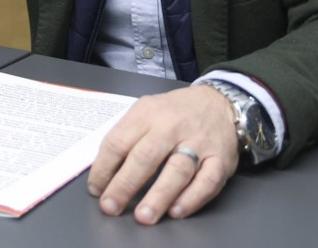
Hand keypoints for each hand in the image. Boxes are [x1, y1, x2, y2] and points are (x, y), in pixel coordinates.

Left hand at [87, 85, 238, 224]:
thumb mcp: (145, 111)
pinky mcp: (221, 159)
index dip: (104, 168)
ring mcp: (198, 143)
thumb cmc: (173, 112)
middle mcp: (171, 127)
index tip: (96, 190)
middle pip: (145, 157)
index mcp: (146, 114)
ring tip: (143, 216)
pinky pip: (208, 181)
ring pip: (177, 171)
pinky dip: (192, 198)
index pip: (119, 142)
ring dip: (158, 196)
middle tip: (111, 207)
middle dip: (125, 185)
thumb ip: (127, 135)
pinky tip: (176, 212)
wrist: (218, 102)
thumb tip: (103, 171)